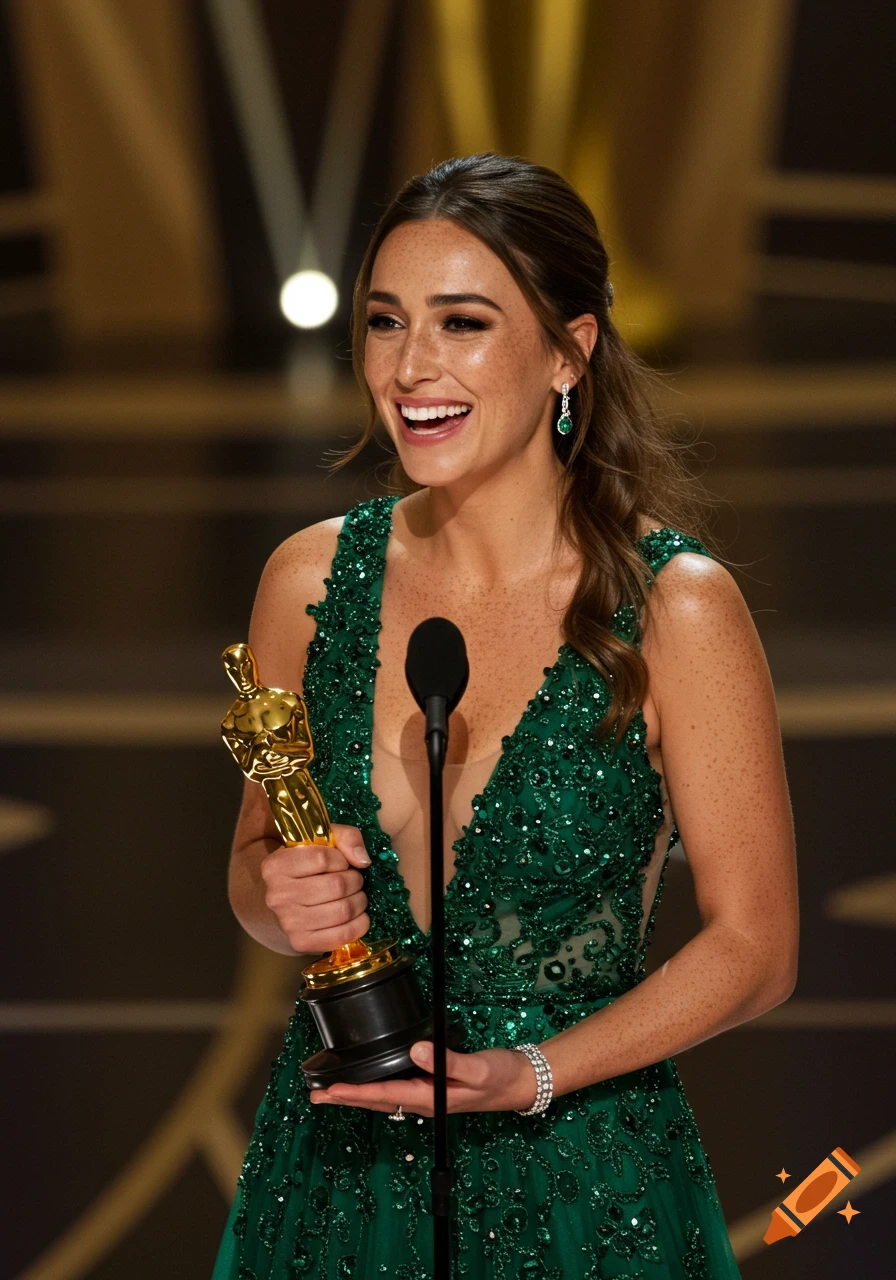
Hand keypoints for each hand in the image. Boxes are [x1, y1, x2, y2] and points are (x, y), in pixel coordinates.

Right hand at [261, 822, 371, 953]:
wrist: (288, 900)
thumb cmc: (309, 866)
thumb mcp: (324, 841)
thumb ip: (346, 838)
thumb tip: (363, 861)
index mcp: (275, 866)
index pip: (321, 858)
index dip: (341, 859)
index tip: (342, 862)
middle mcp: (277, 895)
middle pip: (336, 886)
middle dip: (355, 881)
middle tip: (355, 880)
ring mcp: (288, 922)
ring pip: (342, 910)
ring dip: (360, 902)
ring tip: (356, 896)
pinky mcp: (301, 943)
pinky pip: (342, 936)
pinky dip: (359, 924)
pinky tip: (358, 916)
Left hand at [309, 1042, 538, 1114]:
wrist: (521, 1081)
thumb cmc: (501, 1076)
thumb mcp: (478, 1068)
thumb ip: (447, 1061)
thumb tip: (416, 1050)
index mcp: (430, 1098)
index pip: (385, 1095)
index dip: (355, 1092)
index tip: (330, 1091)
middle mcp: (424, 1100)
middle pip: (377, 1101)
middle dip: (347, 1099)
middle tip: (316, 1097)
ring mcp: (427, 1094)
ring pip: (384, 1096)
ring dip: (357, 1094)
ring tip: (331, 1092)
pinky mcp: (432, 1085)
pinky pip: (396, 1087)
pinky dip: (376, 1085)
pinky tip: (368, 1080)